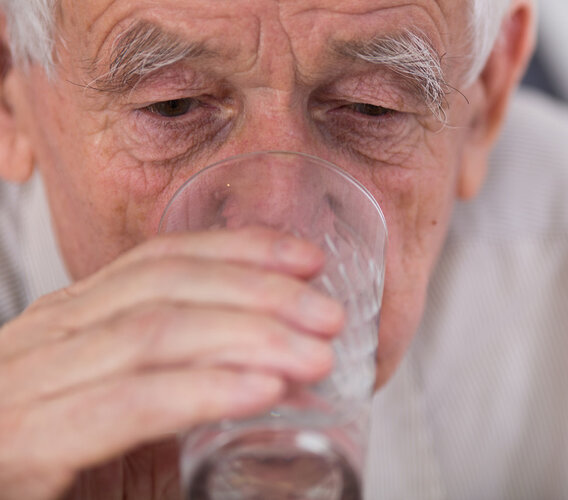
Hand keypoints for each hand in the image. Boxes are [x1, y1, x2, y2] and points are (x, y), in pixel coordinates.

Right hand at [0, 228, 343, 499]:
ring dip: (248, 336)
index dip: (240, 251)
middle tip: (327, 315)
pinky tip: (261, 390)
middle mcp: (47, 340)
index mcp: (71, 324)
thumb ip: (190, 397)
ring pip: (153, 330)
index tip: (308, 260)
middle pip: (164, 286)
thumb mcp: (133, 425)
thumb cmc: (67, 480)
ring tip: (313, 353)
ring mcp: (27, 386)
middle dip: (258, 291)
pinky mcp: (24, 443)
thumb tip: (278, 380)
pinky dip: (205, 390)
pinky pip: (129, 402)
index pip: (160, 261)